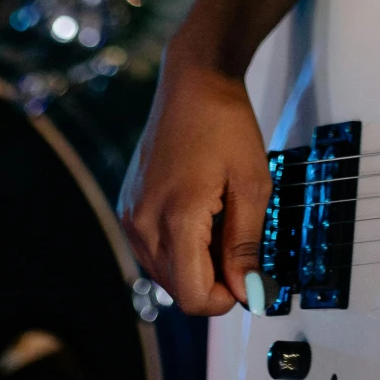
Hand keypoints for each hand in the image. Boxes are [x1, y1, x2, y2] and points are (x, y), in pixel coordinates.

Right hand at [119, 48, 272, 315]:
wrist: (193, 81)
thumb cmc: (225, 123)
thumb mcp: (252, 183)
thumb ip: (247, 244)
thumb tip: (248, 295)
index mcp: (175, 219)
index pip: (194, 298)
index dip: (227, 298)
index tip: (249, 274)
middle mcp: (142, 224)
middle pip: (179, 290)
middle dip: (214, 279)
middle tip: (239, 237)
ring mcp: (130, 217)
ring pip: (165, 274)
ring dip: (196, 263)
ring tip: (218, 218)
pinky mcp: (127, 208)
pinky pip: (154, 250)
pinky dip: (179, 246)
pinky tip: (199, 211)